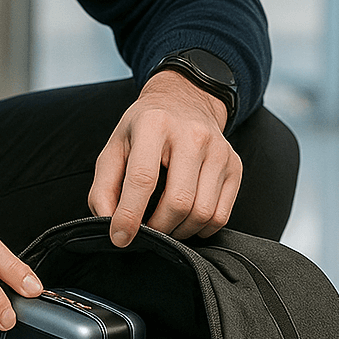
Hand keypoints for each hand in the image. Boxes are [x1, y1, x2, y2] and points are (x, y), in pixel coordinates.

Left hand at [89, 71, 242, 245]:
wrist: (184, 101)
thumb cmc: (144, 129)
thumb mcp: (115, 148)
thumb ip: (103, 187)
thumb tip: (108, 224)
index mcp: (155, 124)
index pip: (143, 178)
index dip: (129, 214)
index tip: (120, 237)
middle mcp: (192, 134)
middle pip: (178, 201)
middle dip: (159, 228)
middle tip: (147, 230)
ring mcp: (219, 150)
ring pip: (202, 213)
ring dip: (180, 231)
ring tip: (165, 224)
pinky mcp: (235, 166)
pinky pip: (220, 215)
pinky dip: (201, 228)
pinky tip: (186, 219)